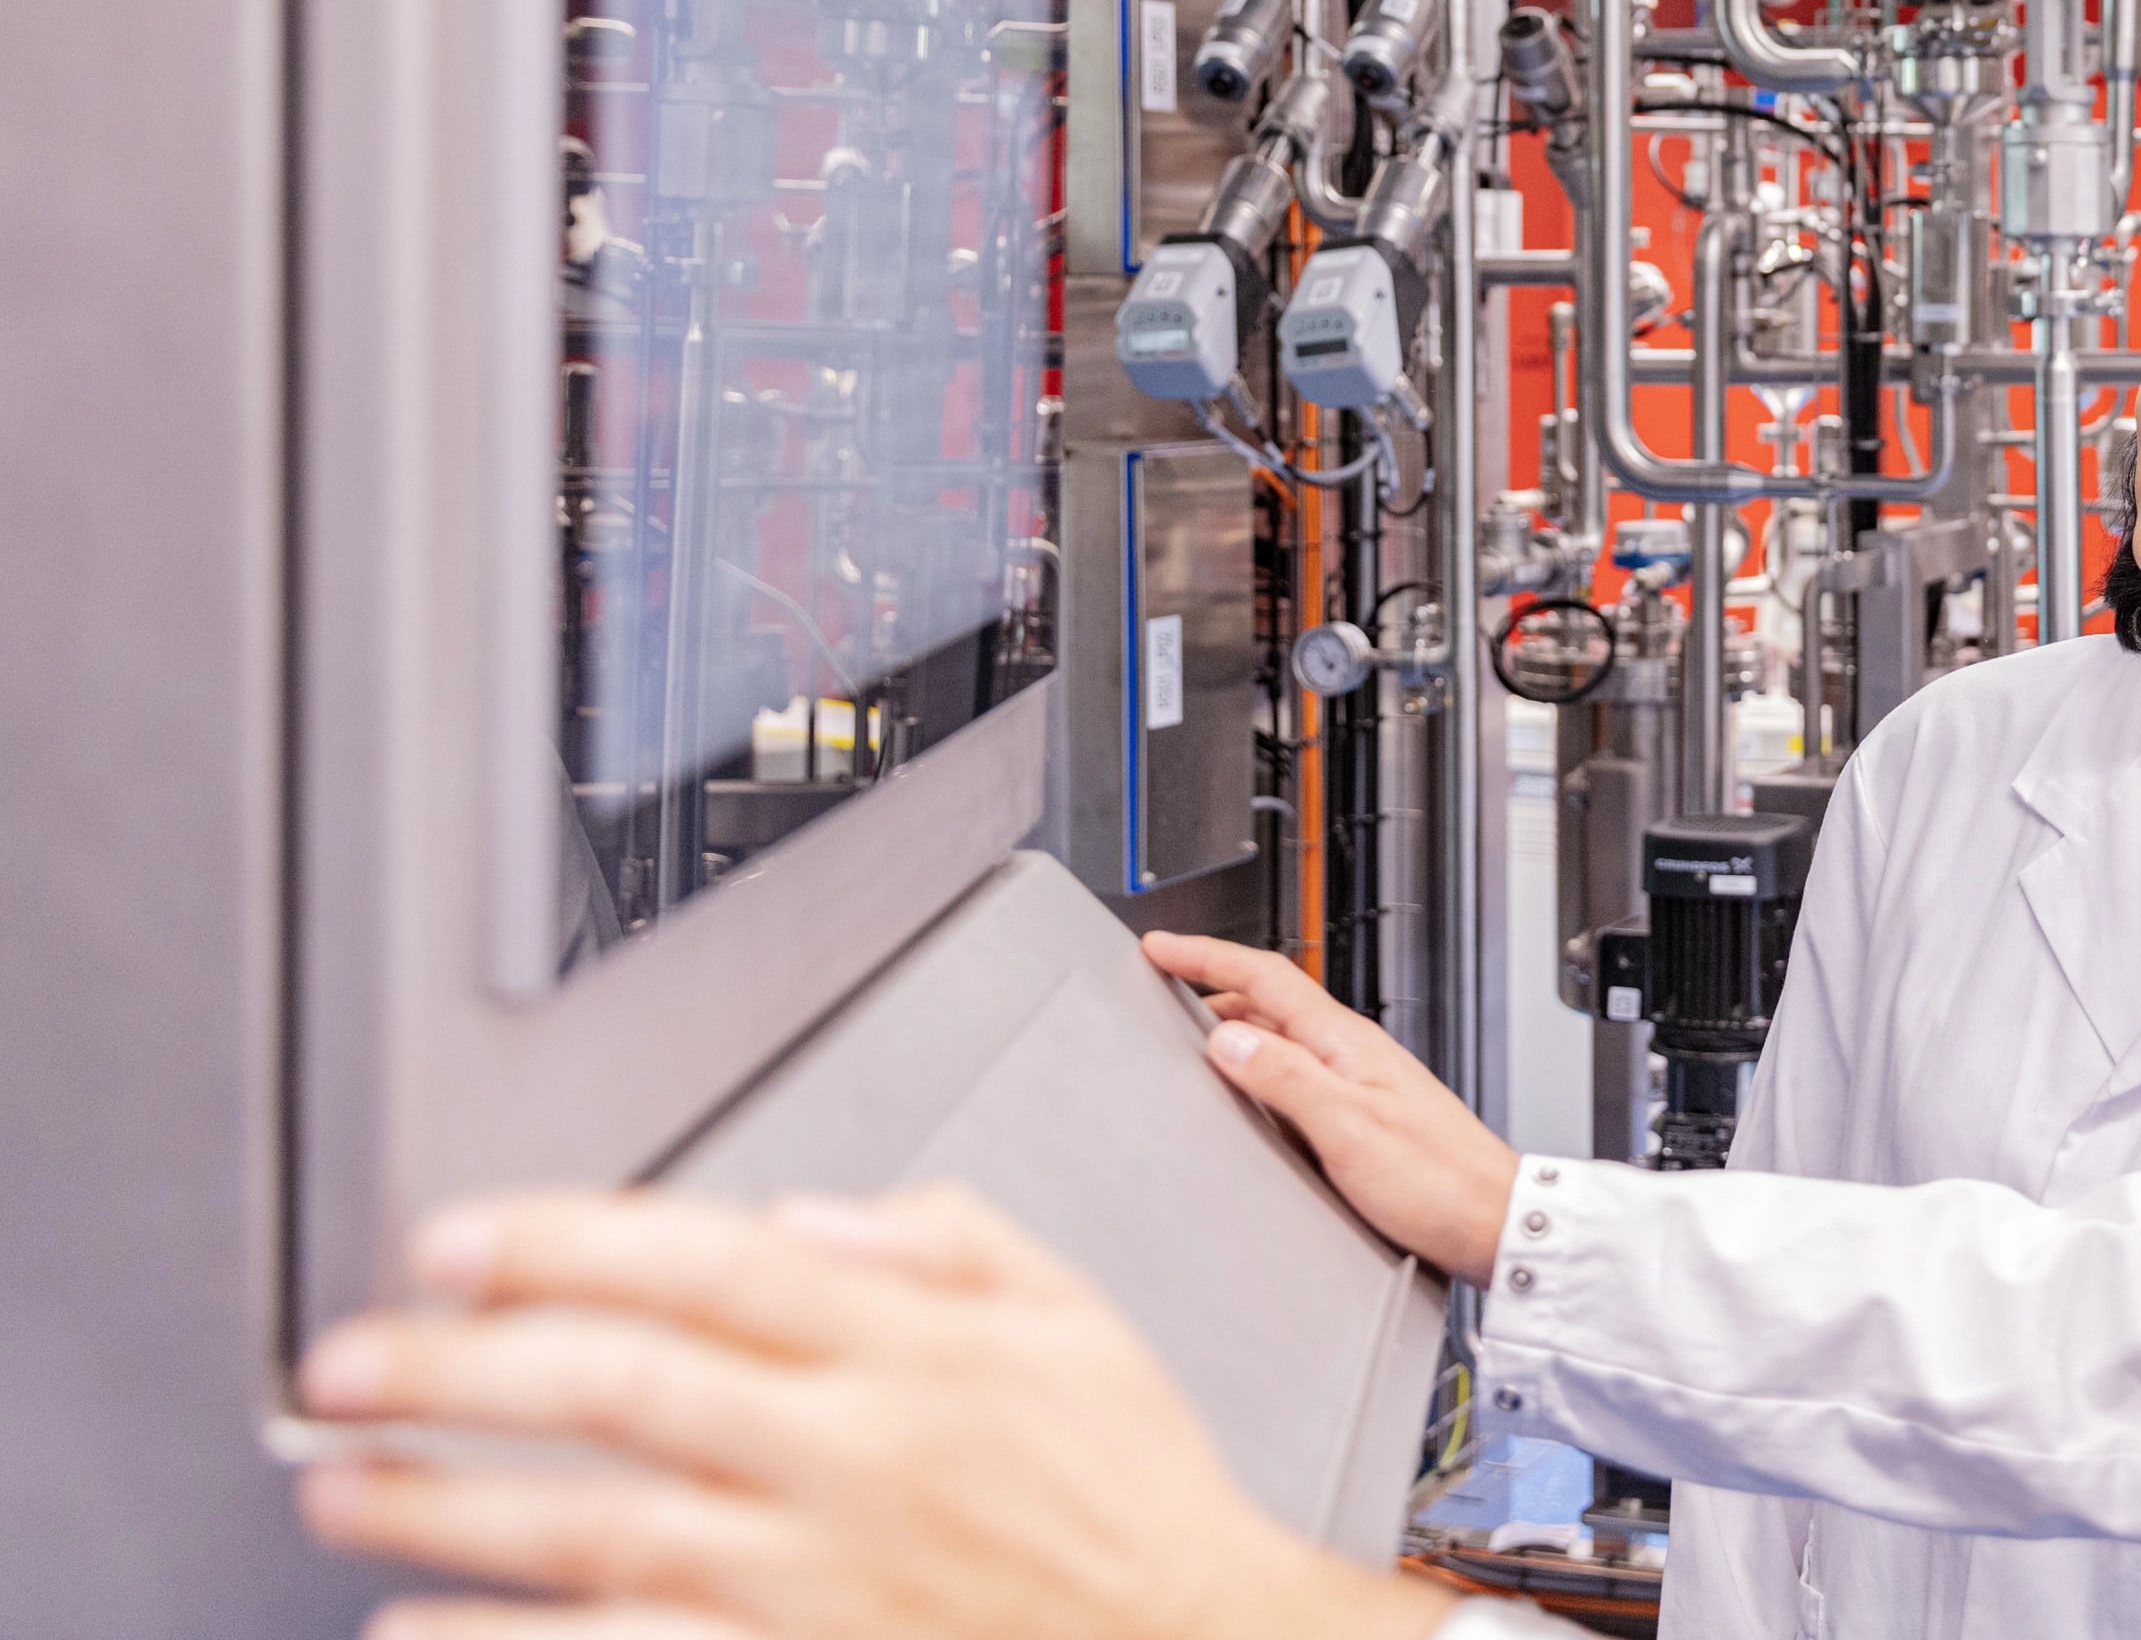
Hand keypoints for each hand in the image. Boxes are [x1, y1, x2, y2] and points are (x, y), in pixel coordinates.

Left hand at [293, 1187, 1453, 1639]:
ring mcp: (815, 1584)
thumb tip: (807, 1212)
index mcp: (913, 1354)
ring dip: (447, 1506)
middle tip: (345, 1361)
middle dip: (462, 1369)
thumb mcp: (1077, 1318)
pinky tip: (423, 1627)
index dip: (568, 1242)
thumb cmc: (1130, 1496)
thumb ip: (949, 1241)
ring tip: (340, 1485)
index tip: (458, 1239)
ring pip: (596, 1534)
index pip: (711, 1266)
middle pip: (622, 1393)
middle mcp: (852, 1462)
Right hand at [1143, 933, 1526, 1285]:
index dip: (1208, 956)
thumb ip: (1287, 1078)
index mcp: (1347, 1042)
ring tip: (1193, 1036)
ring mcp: (1358, 1083)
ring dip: (1235, 1028)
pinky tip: (1248, 1094)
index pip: (1267, 977)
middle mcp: (1352, 1054)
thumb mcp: (1348, 1127)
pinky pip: (1296, 1076)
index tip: (1162, 947)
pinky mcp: (1361, 1117)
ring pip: (1282, 1038)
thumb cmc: (1437, 1179)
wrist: (1491, 1218)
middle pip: (1271, 1001)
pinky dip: (1259, 1071)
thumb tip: (1228, 1040)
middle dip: (1213, 986)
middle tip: (1166, 985)